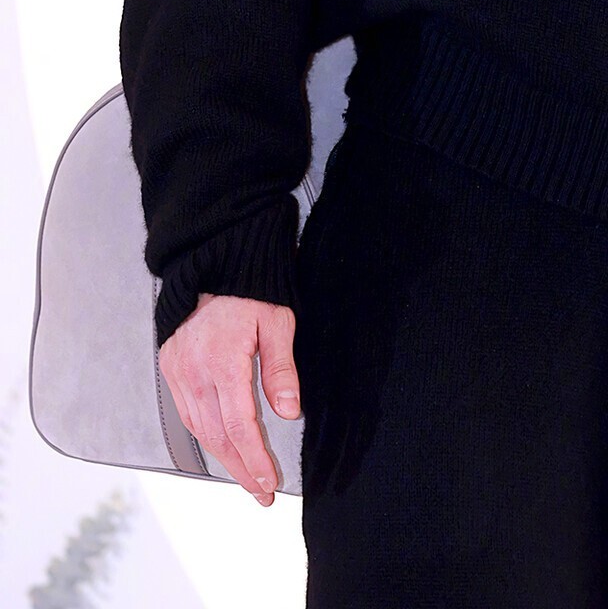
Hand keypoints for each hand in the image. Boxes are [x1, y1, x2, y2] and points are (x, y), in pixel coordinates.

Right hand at [158, 292, 300, 503]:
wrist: (213, 263)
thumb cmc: (250, 291)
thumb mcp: (277, 322)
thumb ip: (281, 369)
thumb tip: (288, 412)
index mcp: (223, 360)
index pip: (239, 424)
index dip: (254, 458)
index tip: (269, 482)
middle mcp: (194, 371)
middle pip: (217, 436)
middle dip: (240, 469)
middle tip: (260, 492)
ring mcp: (178, 371)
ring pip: (199, 429)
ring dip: (223, 457)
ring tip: (246, 477)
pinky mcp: (170, 368)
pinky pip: (187, 413)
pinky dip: (205, 435)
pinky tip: (222, 447)